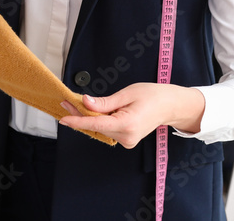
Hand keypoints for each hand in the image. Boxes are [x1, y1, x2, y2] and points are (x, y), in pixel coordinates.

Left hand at [58, 83, 205, 148]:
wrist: (170, 105)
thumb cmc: (152, 96)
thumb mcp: (127, 93)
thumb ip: (105, 102)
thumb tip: (86, 102)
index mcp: (127, 124)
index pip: (96, 124)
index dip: (78, 120)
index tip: (63, 118)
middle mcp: (126, 137)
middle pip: (96, 126)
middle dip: (81, 114)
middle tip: (67, 102)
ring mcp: (127, 141)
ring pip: (100, 128)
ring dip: (88, 117)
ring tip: (76, 104)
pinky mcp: (126, 140)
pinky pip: (107, 129)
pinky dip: (98, 120)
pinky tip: (92, 110)